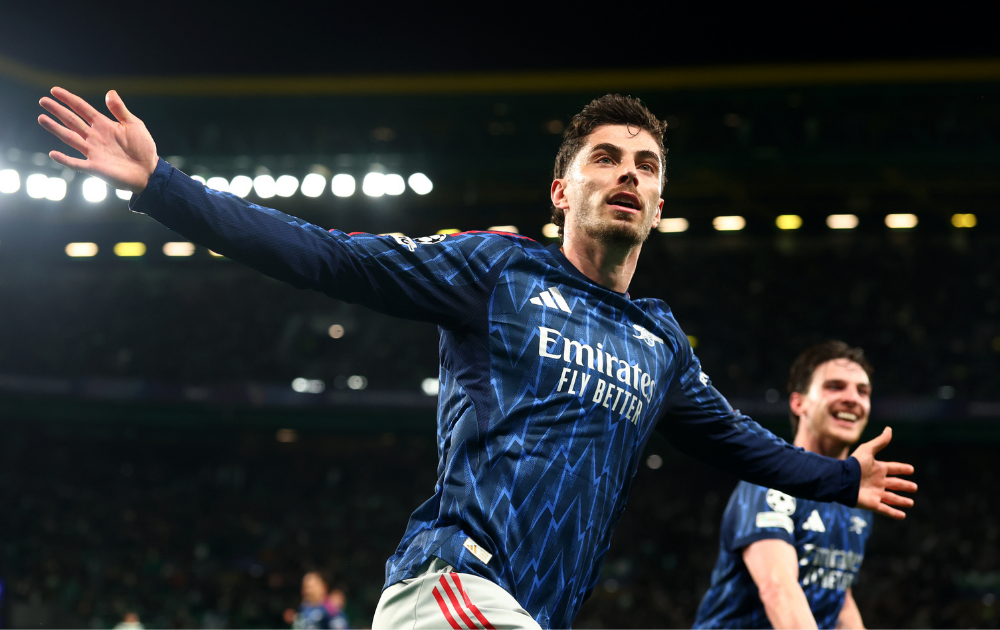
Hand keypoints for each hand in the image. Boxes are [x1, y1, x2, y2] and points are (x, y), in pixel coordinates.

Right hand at [38, 87, 157, 192]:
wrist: (149, 171)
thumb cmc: (143, 148)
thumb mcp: (134, 125)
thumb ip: (120, 110)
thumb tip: (110, 91)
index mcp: (103, 125)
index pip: (82, 108)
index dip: (68, 99)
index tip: (54, 90)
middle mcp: (95, 136)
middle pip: (72, 121)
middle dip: (57, 111)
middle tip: (43, 101)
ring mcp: (93, 152)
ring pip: (70, 138)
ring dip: (56, 129)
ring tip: (42, 118)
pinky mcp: (95, 167)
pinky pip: (76, 163)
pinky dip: (65, 160)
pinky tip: (53, 154)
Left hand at [850, 427, 916, 518]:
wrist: (842, 480)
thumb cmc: (854, 465)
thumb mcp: (868, 450)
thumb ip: (879, 442)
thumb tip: (889, 429)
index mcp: (877, 469)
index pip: (893, 468)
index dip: (902, 468)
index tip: (911, 469)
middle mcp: (877, 481)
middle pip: (894, 484)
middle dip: (904, 485)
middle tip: (914, 487)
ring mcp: (875, 493)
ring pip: (892, 498)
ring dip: (901, 501)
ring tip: (910, 503)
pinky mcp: (872, 504)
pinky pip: (885, 510)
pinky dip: (894, 513)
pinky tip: (902, 516)